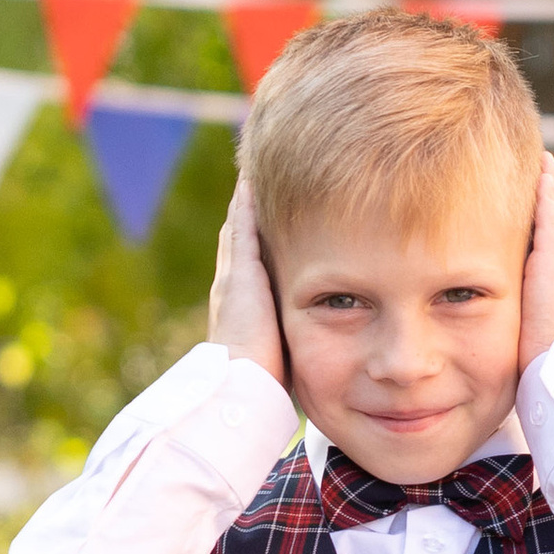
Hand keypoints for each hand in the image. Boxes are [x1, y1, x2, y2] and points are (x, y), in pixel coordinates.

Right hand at [207, 178, 285, 385]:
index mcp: (240, 304)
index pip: (247, 261)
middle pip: (238, 235)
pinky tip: (251, 179)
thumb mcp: (281, 352)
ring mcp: (233, 273)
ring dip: (245, 199)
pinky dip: (245, 201)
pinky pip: (242, 224)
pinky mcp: (241, 269)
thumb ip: (293, 338)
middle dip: (246, 209)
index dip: (252, 237)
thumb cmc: (266, 379)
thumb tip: (322, 344)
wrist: (241, 382)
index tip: (264, 217)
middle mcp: (230, 283)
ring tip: (254, 171)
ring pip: (237, 224)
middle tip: (255, 180)